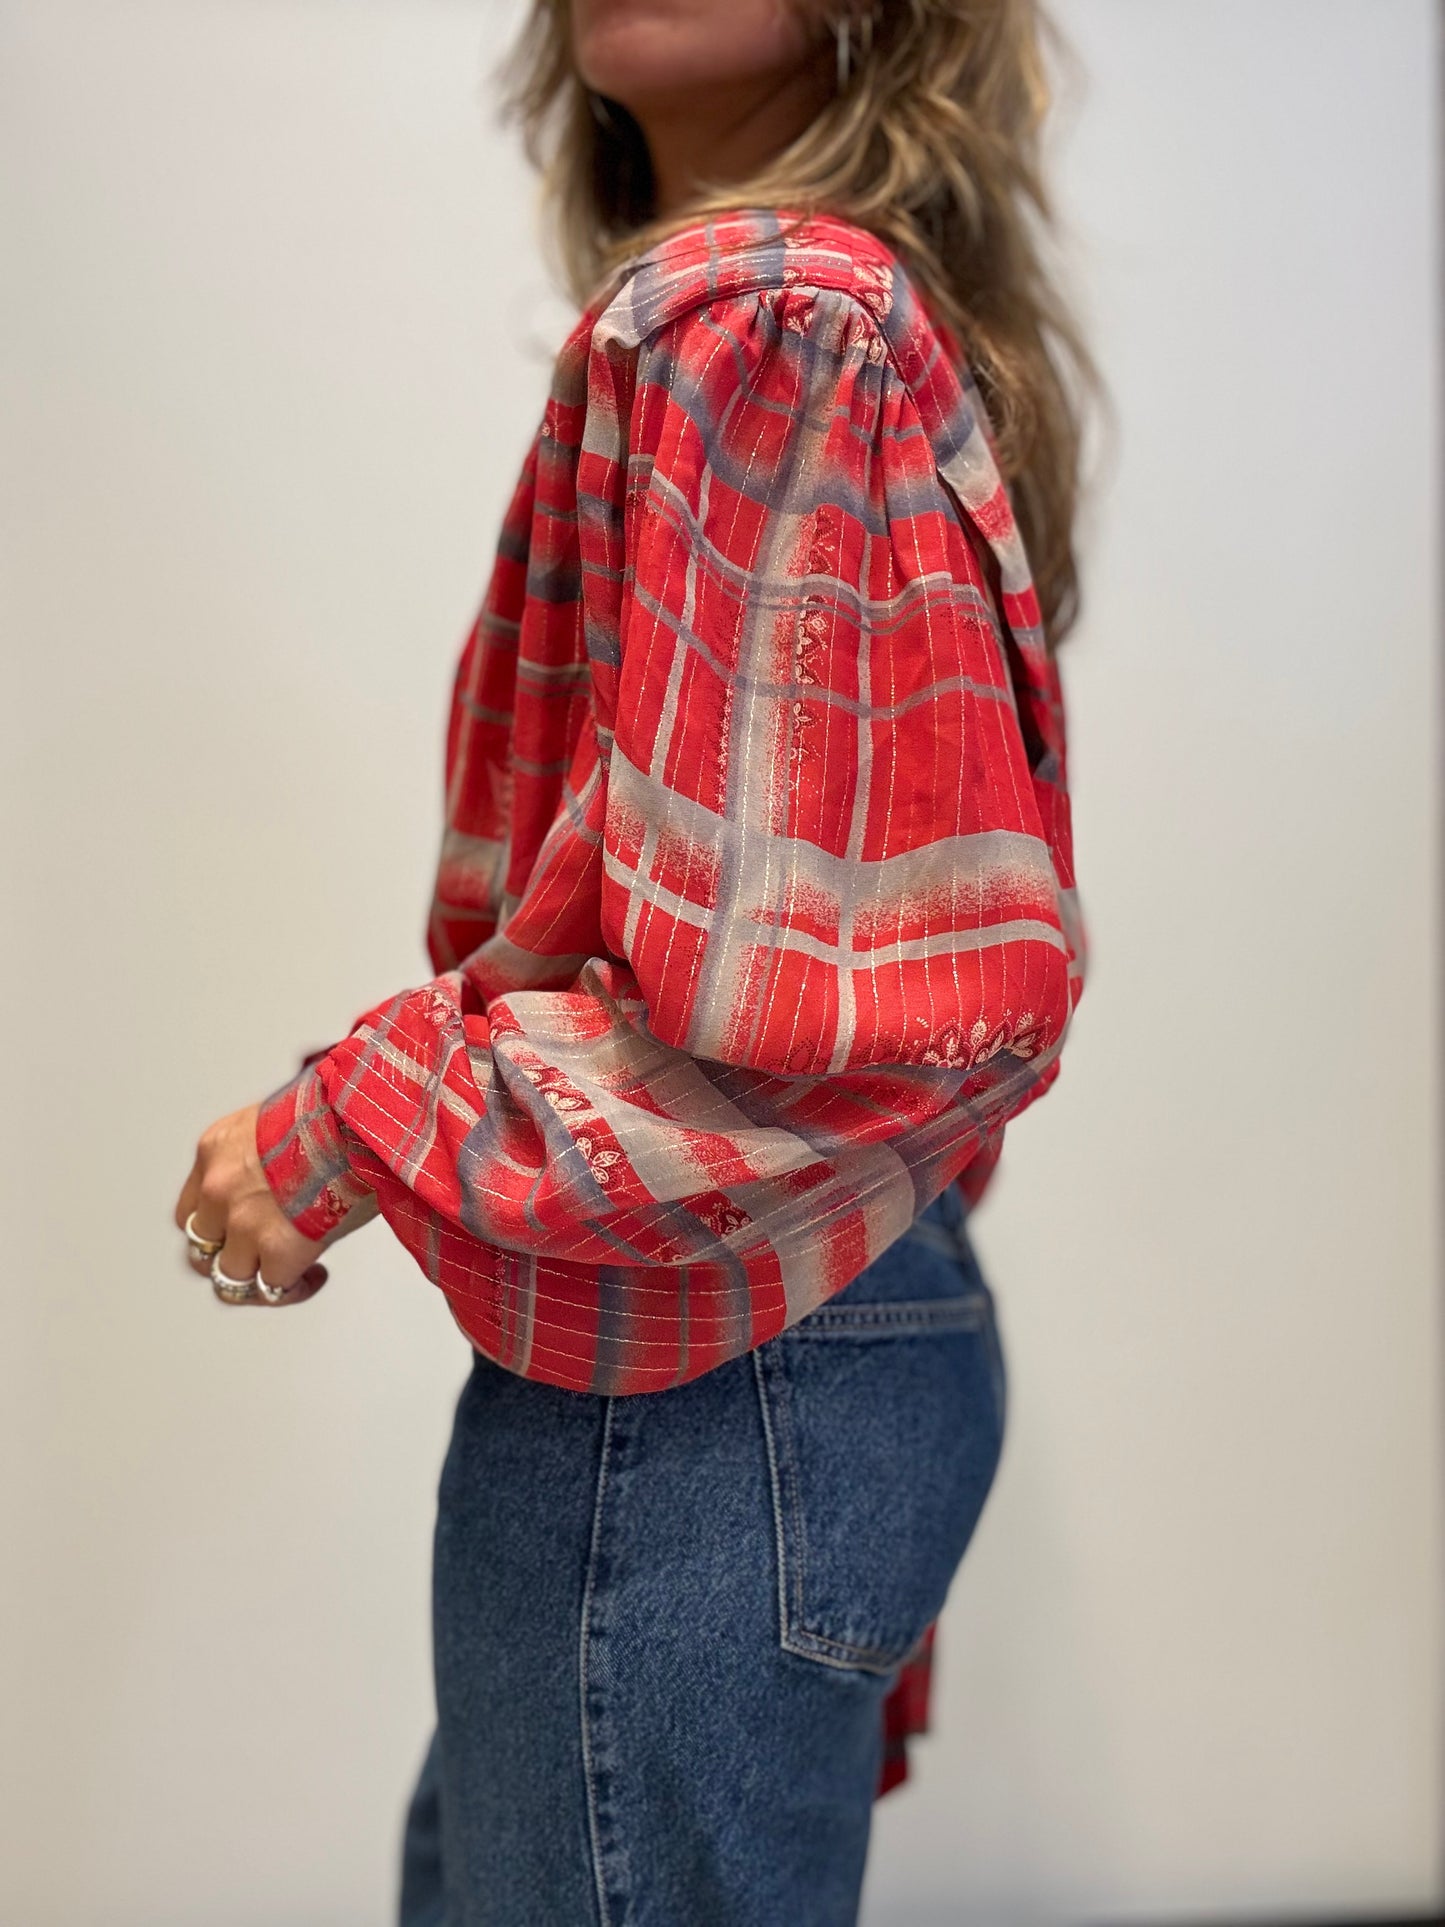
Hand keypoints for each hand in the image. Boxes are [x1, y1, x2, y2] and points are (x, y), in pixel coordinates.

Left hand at [174, 1103, 328, 1305]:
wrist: (358, 1121)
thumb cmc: (335, 1115)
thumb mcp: (278, 1123)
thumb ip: (261, 1157)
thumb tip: (281, 1183)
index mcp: (215, 1151)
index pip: (193, 1208)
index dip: (218, 1227)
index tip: (244, 1230)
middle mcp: (217, 1188)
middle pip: (201, 1247)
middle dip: (233, 1256)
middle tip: (264, 1257)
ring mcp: (242, 1222)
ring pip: (229, 1276)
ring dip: (260, 1279)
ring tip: (295, 1273)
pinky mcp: (276, 1249)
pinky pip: (272, 1290)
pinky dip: (293, 1289)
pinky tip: (315, 1275)